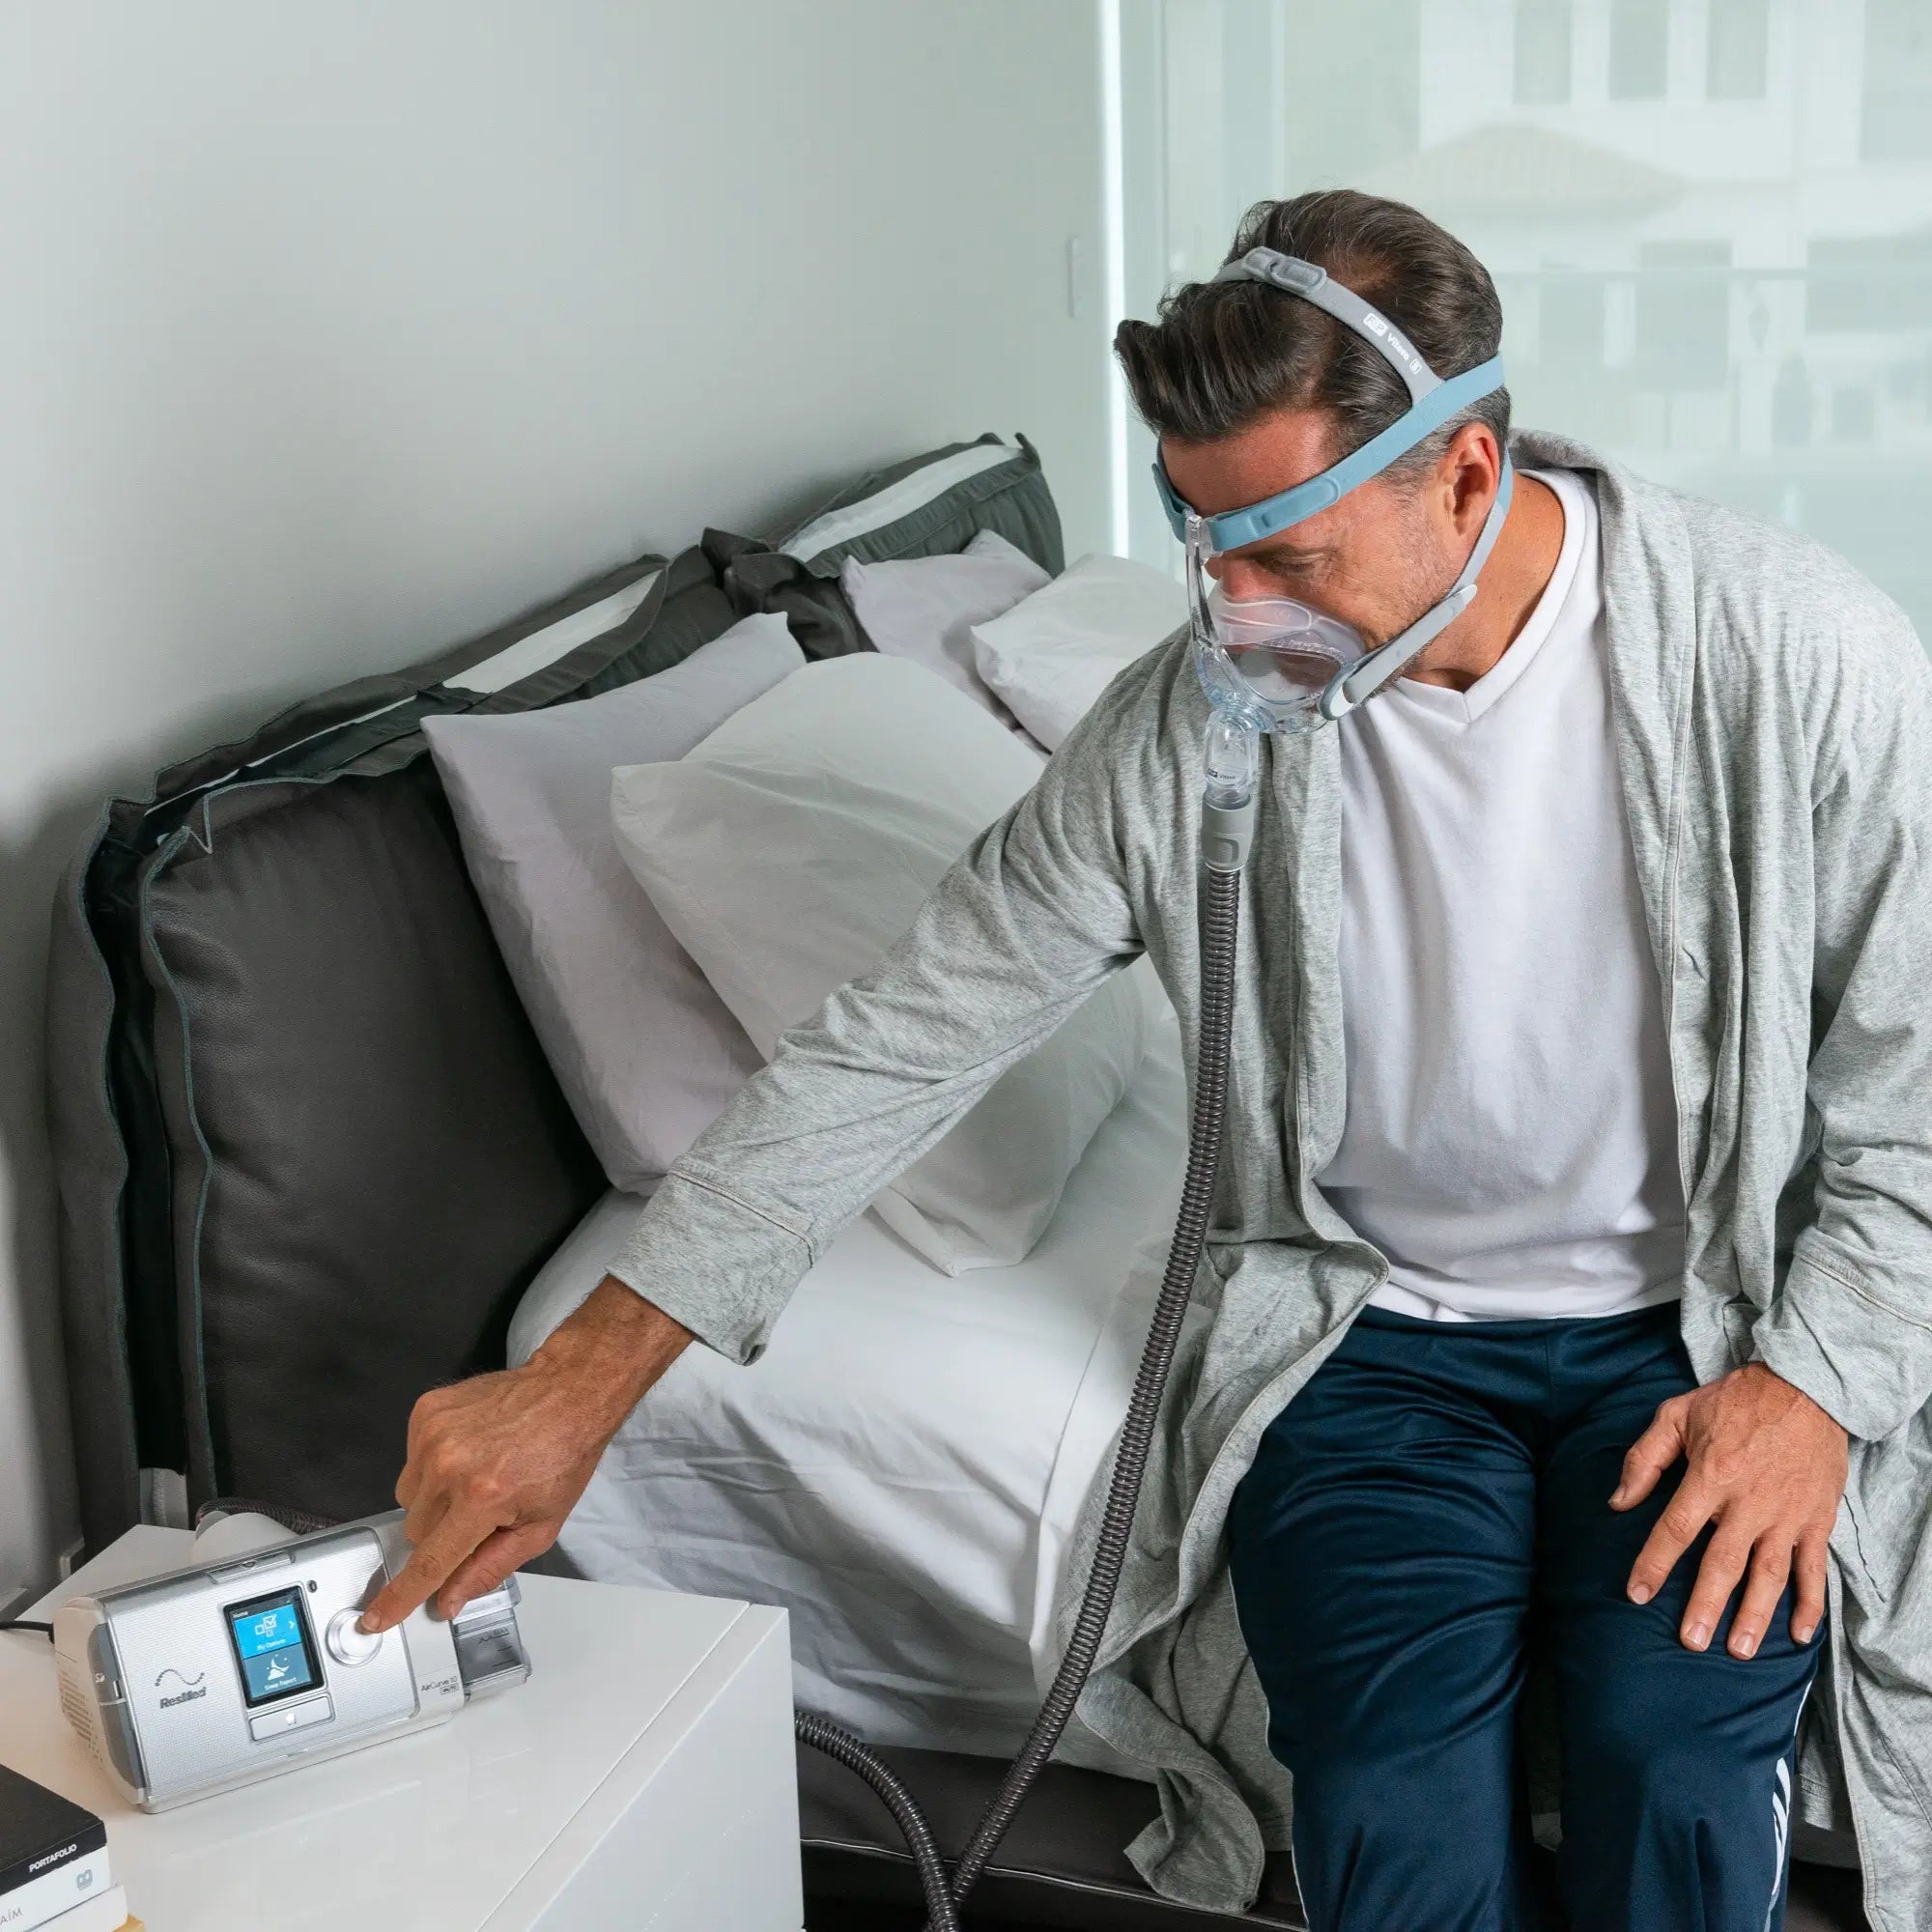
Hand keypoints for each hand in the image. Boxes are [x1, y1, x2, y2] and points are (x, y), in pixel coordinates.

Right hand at [358, 1279, 691, 1632]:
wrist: (568, 1392)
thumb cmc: (562, 1459)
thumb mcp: (541, 1526)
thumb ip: (490, 1567)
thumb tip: (448, 1600)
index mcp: (481, 1499)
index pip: (428, 1562)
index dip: (400, 1597)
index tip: (375, 1618)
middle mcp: (448, 1467)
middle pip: (416, 1531)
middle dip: (442, 1534)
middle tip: (479, 1512)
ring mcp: (432, 1434)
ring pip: (408, 1497)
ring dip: (434, 1500)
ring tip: (476, 1477)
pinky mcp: (425, 1412)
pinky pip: (410, 1460)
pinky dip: (432, 1465)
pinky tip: (468, 1451)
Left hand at [1612, 1363, 1847, 1658]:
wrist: (1804, 1387)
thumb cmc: (1733, 1401)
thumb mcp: (1676, 1414)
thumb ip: (1644, 1459)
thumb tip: (1618, 1502)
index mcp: (1710, 1475)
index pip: (1676, 1529)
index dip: (1654, 1563)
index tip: (1636, 1595)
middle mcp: (1749, 1501)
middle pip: (1723, 1563)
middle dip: (1705, 1606)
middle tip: (1690, 1643)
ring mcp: (1786, 1514)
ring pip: (1769, 1574)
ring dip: (1755, 1615)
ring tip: (1739, 1651)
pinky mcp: (1817, 1519)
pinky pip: (1813, 1568)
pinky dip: (1810, 1603)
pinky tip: (1799, 1634)